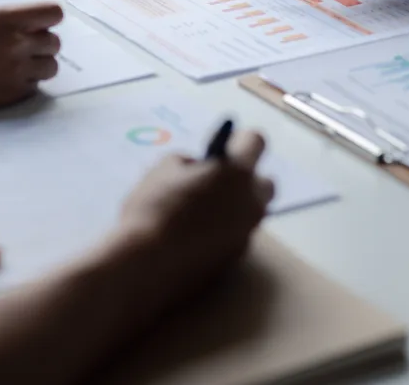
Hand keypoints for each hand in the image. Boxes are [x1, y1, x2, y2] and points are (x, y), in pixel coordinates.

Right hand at [120, 131, 272, 306]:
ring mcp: (245, 235)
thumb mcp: (164, 169)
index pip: (255, 142)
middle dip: (244, 179)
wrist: (146, 267)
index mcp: (237, 173)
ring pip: (250, 212)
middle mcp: (251, 203)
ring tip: (198, 212)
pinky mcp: (234, 262)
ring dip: (233, 207)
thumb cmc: (153, 209)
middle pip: (263, 183)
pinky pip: (235, 236)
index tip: (222, 146)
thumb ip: (189, 163)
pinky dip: (221, 232)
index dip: (239, 141)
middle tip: (213, 181)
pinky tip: (192, 237)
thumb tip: (199, 169)